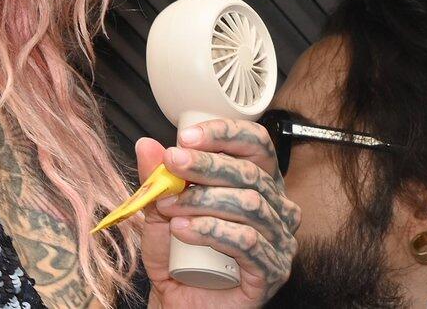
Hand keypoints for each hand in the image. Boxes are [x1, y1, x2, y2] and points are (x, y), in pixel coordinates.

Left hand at [137, 120, 299, 307]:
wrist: (179, 300)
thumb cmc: (178, 252)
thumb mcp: (160, 209)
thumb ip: (156, 178)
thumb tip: (146, 145)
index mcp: (257, 182)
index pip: (256, 144)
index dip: (225, 134)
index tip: (186, 137)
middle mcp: (276, 207)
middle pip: (250, 173)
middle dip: (207, 164)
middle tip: (171, 164)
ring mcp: (279, 240)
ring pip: (250, 205)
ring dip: (203, 200)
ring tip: (169, 206)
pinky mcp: (272, 270)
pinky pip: (247, 243)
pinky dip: (212, 231)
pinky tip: (183, 230)